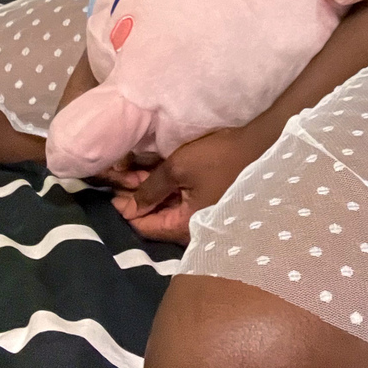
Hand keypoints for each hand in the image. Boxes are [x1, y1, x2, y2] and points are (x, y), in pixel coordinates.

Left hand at [111, 117, 279, 243]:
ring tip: (127, 169)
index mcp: (185, 225)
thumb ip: (150, 189)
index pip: (144, 226)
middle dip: (133, 197)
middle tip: (114, 175)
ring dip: (146, 190)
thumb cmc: (220, 156)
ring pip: (164, 206)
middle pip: (153, 217)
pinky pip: (177, 198)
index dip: (123, 208)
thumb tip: (129, 208)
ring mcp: (199, 212)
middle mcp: (192, 225)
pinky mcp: (205, 199)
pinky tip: (149, 171)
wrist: (260, 142)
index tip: (108, 190)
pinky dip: (162, 187)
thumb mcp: (179, 167)